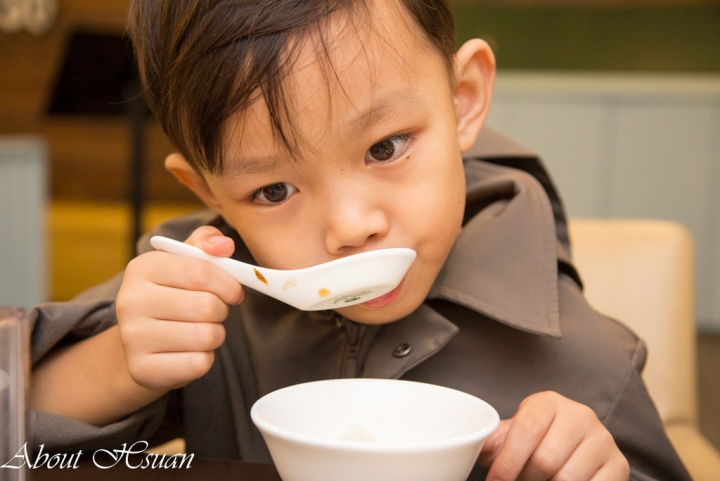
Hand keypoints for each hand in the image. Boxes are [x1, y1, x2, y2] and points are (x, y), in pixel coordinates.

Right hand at [116, 226, 243, 390]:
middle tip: (212, 312)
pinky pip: (199, 363)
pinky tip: (189, 351)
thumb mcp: (185, 262)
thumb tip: (224, 244)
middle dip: (221, 310)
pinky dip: (204, 359)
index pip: (201, 272)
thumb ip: (206, 244)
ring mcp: (133, 338)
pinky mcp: (143, 370)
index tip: (233, 292)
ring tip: (200, 331)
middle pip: (207, 306)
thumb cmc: (172, 295)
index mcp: (142, 268)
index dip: (229, 284)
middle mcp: (130, 301)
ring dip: (215, 335)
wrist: (140, 345)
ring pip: (207, 336)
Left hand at [477, 391, 629, 480]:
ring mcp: (603, 440)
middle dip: (525, 479)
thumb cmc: (535, 442)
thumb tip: (467, 448)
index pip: (527, 430)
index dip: (507, 461)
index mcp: (549, 402)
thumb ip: (491, 441)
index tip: (495, 480)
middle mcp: (580, 415)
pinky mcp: (618, 465)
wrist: (571, 446)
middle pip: (545, 460)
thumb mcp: (512, 435)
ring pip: (567, 479)